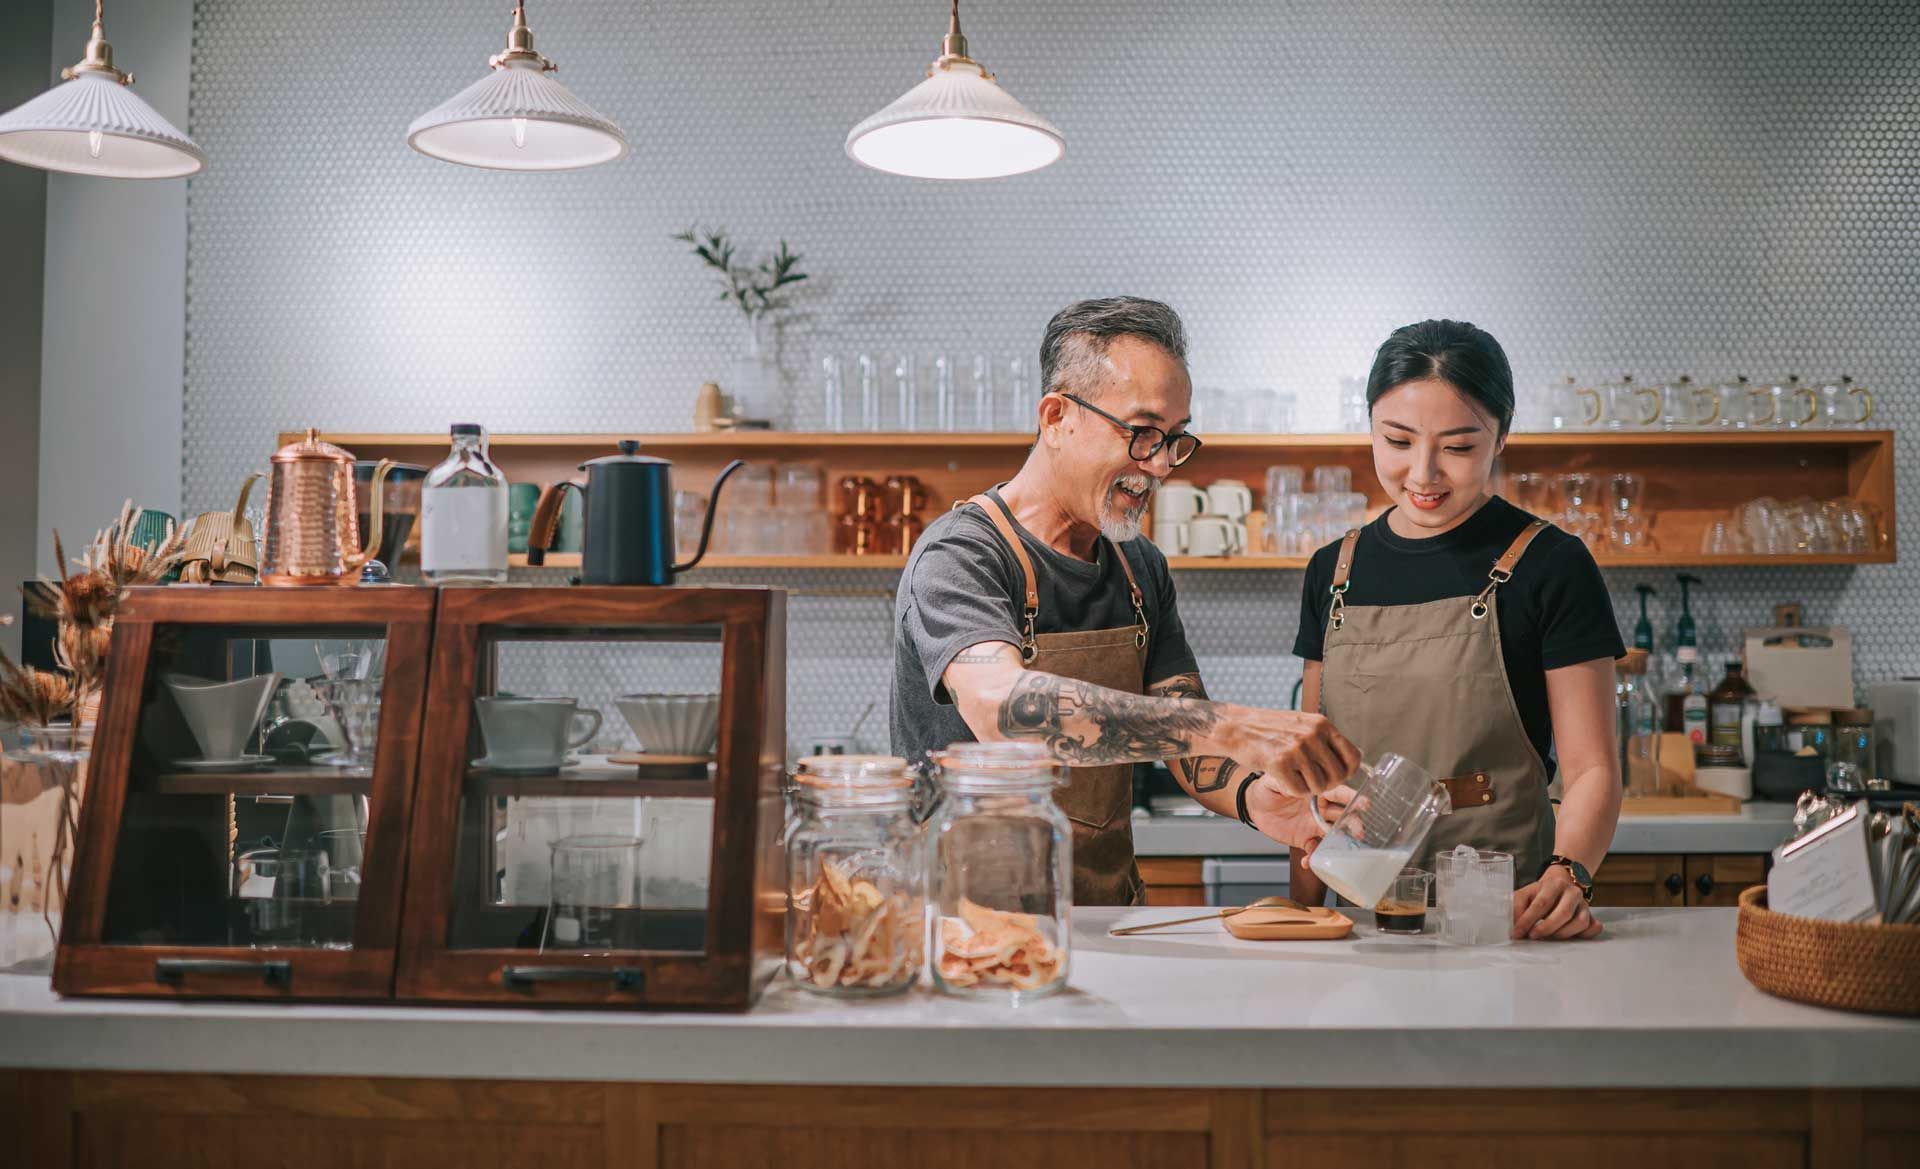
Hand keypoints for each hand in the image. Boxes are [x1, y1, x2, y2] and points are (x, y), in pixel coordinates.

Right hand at [1220, 708, 1360, 795]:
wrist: (1236, 727)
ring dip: (1308, 788)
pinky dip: (1293, 790)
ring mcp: (1296, 749)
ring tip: (1295, 777)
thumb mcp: (1302, 725)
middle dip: (1327, 784)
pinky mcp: (1280, 763)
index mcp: (1322, 724)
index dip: (1348, 772)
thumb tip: (1347, 762)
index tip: (1338, 776)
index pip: (1353, 756)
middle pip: (1338, 776)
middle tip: (1313, 781)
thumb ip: (1323, 740)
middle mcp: (1312, 735)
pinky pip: (1299, 791)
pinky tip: (1284, 779)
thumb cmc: (1268, 728)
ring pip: (1319, 786)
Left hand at [1243, 784, 1355, 852]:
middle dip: (1353, 823)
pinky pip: (1314, 850)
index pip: (1339, 793)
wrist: (1255, 805)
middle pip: (1343, 816)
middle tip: (1359, 831)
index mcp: (1318, 791)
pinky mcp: (1305, 839)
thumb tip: (1302, 786)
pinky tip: (1308, 862)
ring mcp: (1315, 825)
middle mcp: (1321, 809)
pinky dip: (1314, 857)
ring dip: (1341, 844)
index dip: (1352, 798)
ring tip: (1341, 852)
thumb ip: (1290, 782)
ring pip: (1334, 835)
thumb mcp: (1276, 780)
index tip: (1364, 804)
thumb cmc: (1268, 787)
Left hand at [1512, 865, 1601, 939]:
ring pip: (1580, 922)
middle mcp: (1572, 892)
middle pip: (1563, 913)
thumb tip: (1512, 928)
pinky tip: (1571, 937)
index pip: (1541, 903)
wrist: (1560, 884)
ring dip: (1562, 934)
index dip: (1528, 920)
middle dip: (1546, 928)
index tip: (1517, 933)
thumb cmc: (1539, 893)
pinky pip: (1594, 928)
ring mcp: (1585, 905)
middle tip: (1533, 936)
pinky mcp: (1592, 916)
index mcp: (1554, 884)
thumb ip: (1516, 908)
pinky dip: (1585, 935)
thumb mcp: (1524, 895)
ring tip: (1549, 937)